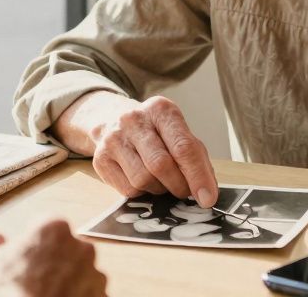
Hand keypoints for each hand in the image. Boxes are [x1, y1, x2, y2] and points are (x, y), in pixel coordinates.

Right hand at [0, 219, 106, 296]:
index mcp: (54, 229)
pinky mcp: (102, 296)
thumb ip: (0, 249)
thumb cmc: (9, 294)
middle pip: (67, 248)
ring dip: (69, 280)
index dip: (34, 242)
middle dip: (55, 260)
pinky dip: (79, 296)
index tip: (26, 256)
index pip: (45, 227)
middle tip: (36, 279)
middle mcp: (80, 246)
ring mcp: (94, 273)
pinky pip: (90, 292)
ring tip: (49, 295)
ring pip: (81, 272)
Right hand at [88, 95, 218, 206]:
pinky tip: (144, 181)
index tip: (207, 198)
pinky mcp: (100, 158)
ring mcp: (113, 138)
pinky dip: (142, 192)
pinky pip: (127, 189)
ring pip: (143, 180)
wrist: (112, 120)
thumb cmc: (155, 131)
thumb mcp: (178, 132)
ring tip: (162, 181)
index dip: (198, 176)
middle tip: (185, 192)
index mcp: (161, 110)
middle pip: (161, 165)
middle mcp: (134, 120)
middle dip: (178, 186)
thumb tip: (207, 192)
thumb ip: (195, 157)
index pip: (183, 147)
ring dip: (159, 189)